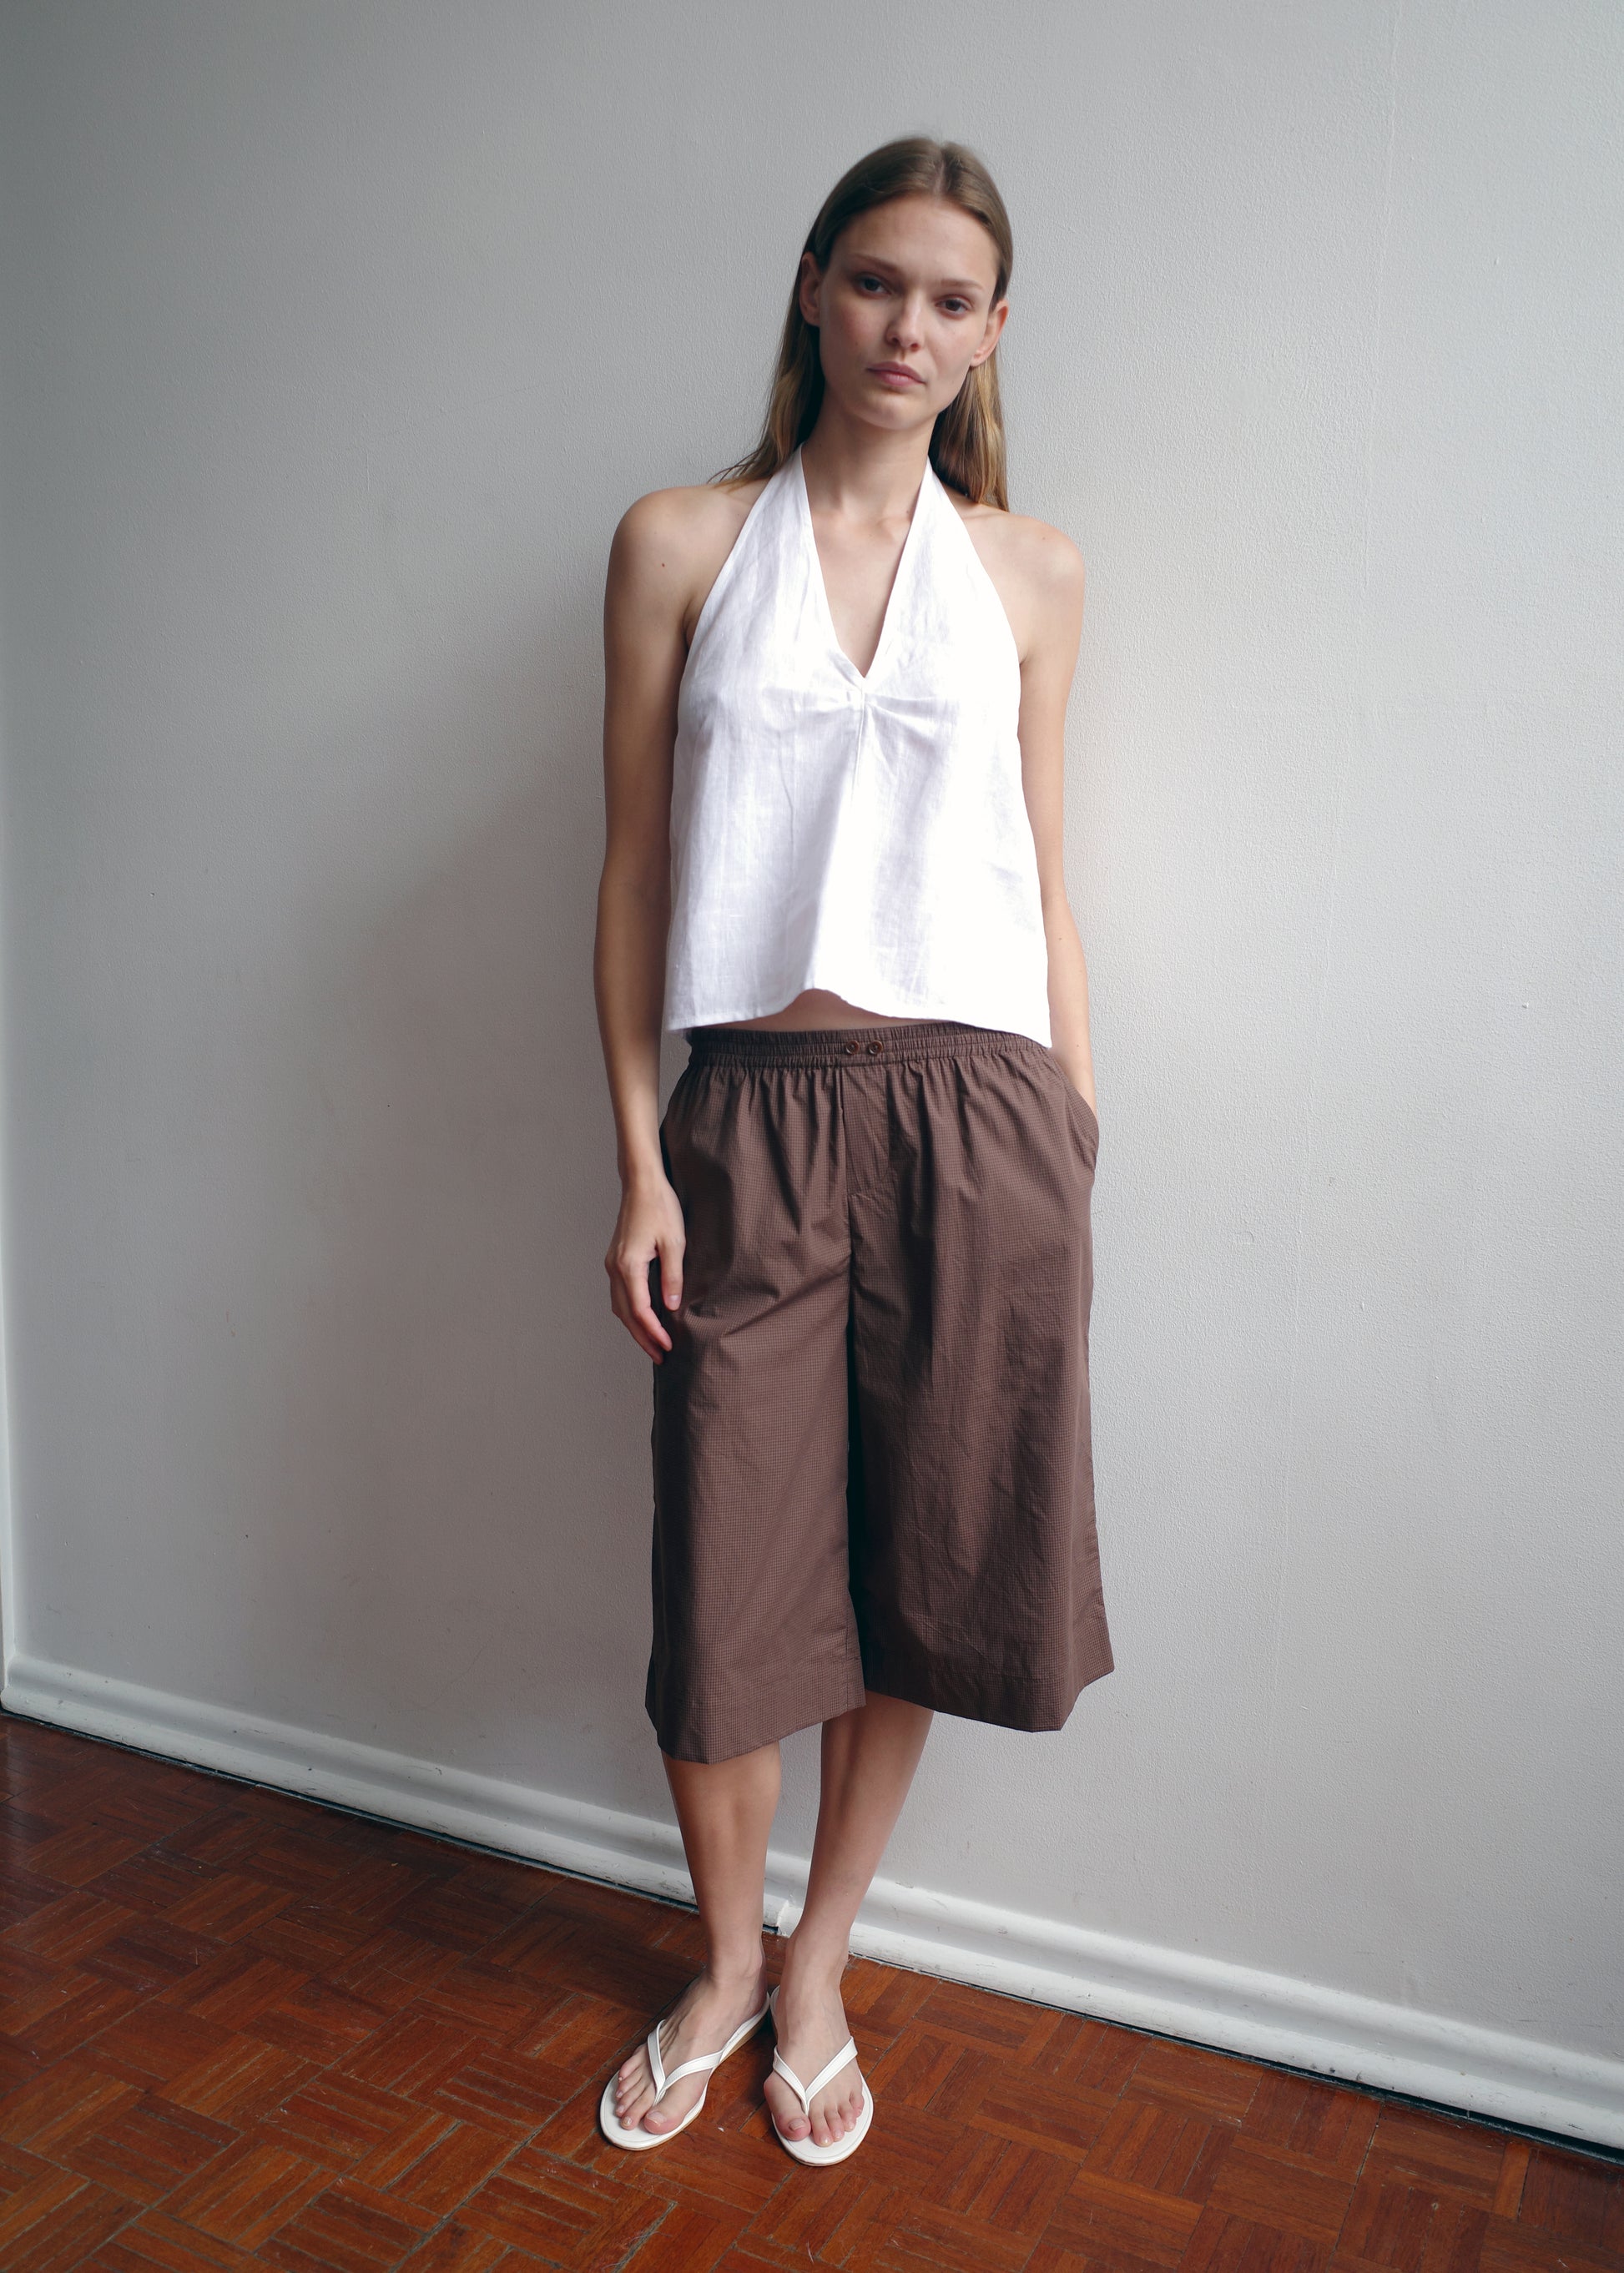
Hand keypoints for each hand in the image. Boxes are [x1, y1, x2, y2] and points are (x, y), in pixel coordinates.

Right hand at [605, 1172, 687, 1360]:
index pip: (639, 1310)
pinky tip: (644, 1318)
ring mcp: (612, 1264)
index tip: (668, 1346)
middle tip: (660, 1356)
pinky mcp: (616, 1260)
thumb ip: (672, 1276)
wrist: (641, 1184)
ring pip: (619, 1306)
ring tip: (653, 1344)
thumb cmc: (660, 1207)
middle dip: (642, 1338)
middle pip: (625, 1314)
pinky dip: (630, 1312)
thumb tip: (671, 1307)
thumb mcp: (674, 1242)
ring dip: (635, 1327)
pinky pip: (620, 1294)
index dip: (653, 1332)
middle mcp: (615, 1268)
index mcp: (628, 1265)